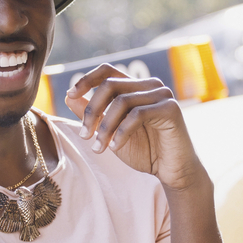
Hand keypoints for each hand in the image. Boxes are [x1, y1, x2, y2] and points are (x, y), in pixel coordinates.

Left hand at [65, 64, 206, 191]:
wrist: (172, 171)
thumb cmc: (144, 151)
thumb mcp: (111, 132)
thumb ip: (94, 114)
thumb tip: (69, 97)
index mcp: (135, 86)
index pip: (107, 70)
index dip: (86, 79)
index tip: (70, 95)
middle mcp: (149, 85)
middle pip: (110, 85)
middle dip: (92, 111)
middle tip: (84, 135)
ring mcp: (162, 94)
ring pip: (121, 101)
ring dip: (104, 127)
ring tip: (98, 147)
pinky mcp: (171, 109)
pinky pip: (137, 115)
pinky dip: (121, 132)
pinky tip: (114, 147)